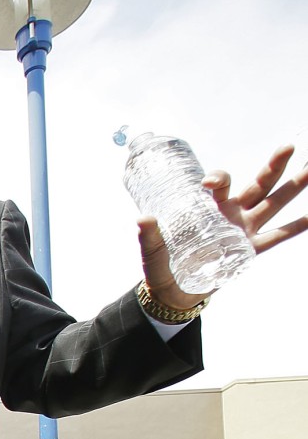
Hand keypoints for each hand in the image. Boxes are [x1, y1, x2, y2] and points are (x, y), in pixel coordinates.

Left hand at [139, 145, 307, 308]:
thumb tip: (144, 219)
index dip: (219, 179)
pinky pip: (277, 237)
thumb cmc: (162, 266)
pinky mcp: (249, 251)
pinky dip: (296, 227)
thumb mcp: (153, 250)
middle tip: (289, 146)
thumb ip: (150, 236)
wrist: (172, 292)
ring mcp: (243, 230)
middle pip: (257, 185)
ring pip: (273, 204)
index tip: (208, 184)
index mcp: (208, 208)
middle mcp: (230, 214)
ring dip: (293, 187)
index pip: (220, 184)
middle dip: (274, 167)